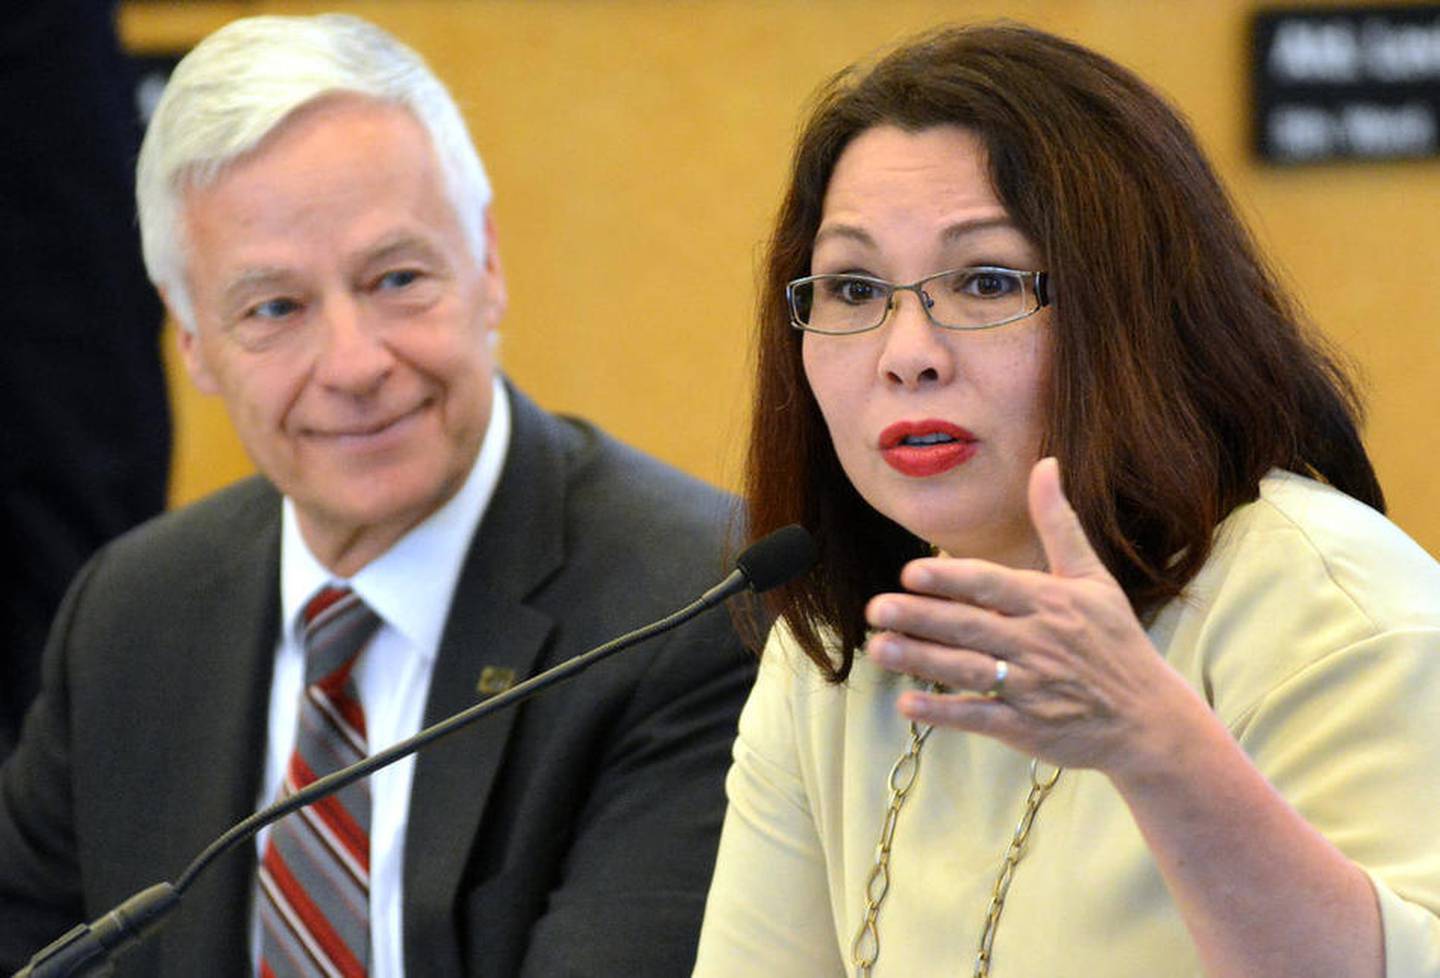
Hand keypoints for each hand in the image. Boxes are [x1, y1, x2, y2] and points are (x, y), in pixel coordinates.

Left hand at [865, 457, 1203, 774]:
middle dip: (921, 618)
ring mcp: (1032, 687)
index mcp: (1051, 602)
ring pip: (968, 670)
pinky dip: (943, 712)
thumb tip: (1046, 464)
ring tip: (879, 648)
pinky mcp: (1026, 727)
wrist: (1149, 719)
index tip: (910, 573)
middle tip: (876, 609)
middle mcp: (1039, 643)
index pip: (992, 585)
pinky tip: (906, 704)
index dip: (951, 579)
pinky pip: (979, 717)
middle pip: (971, 627)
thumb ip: (1059, 524)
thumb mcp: (1093, 579)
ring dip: (920, 661)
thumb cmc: (1114, 642)